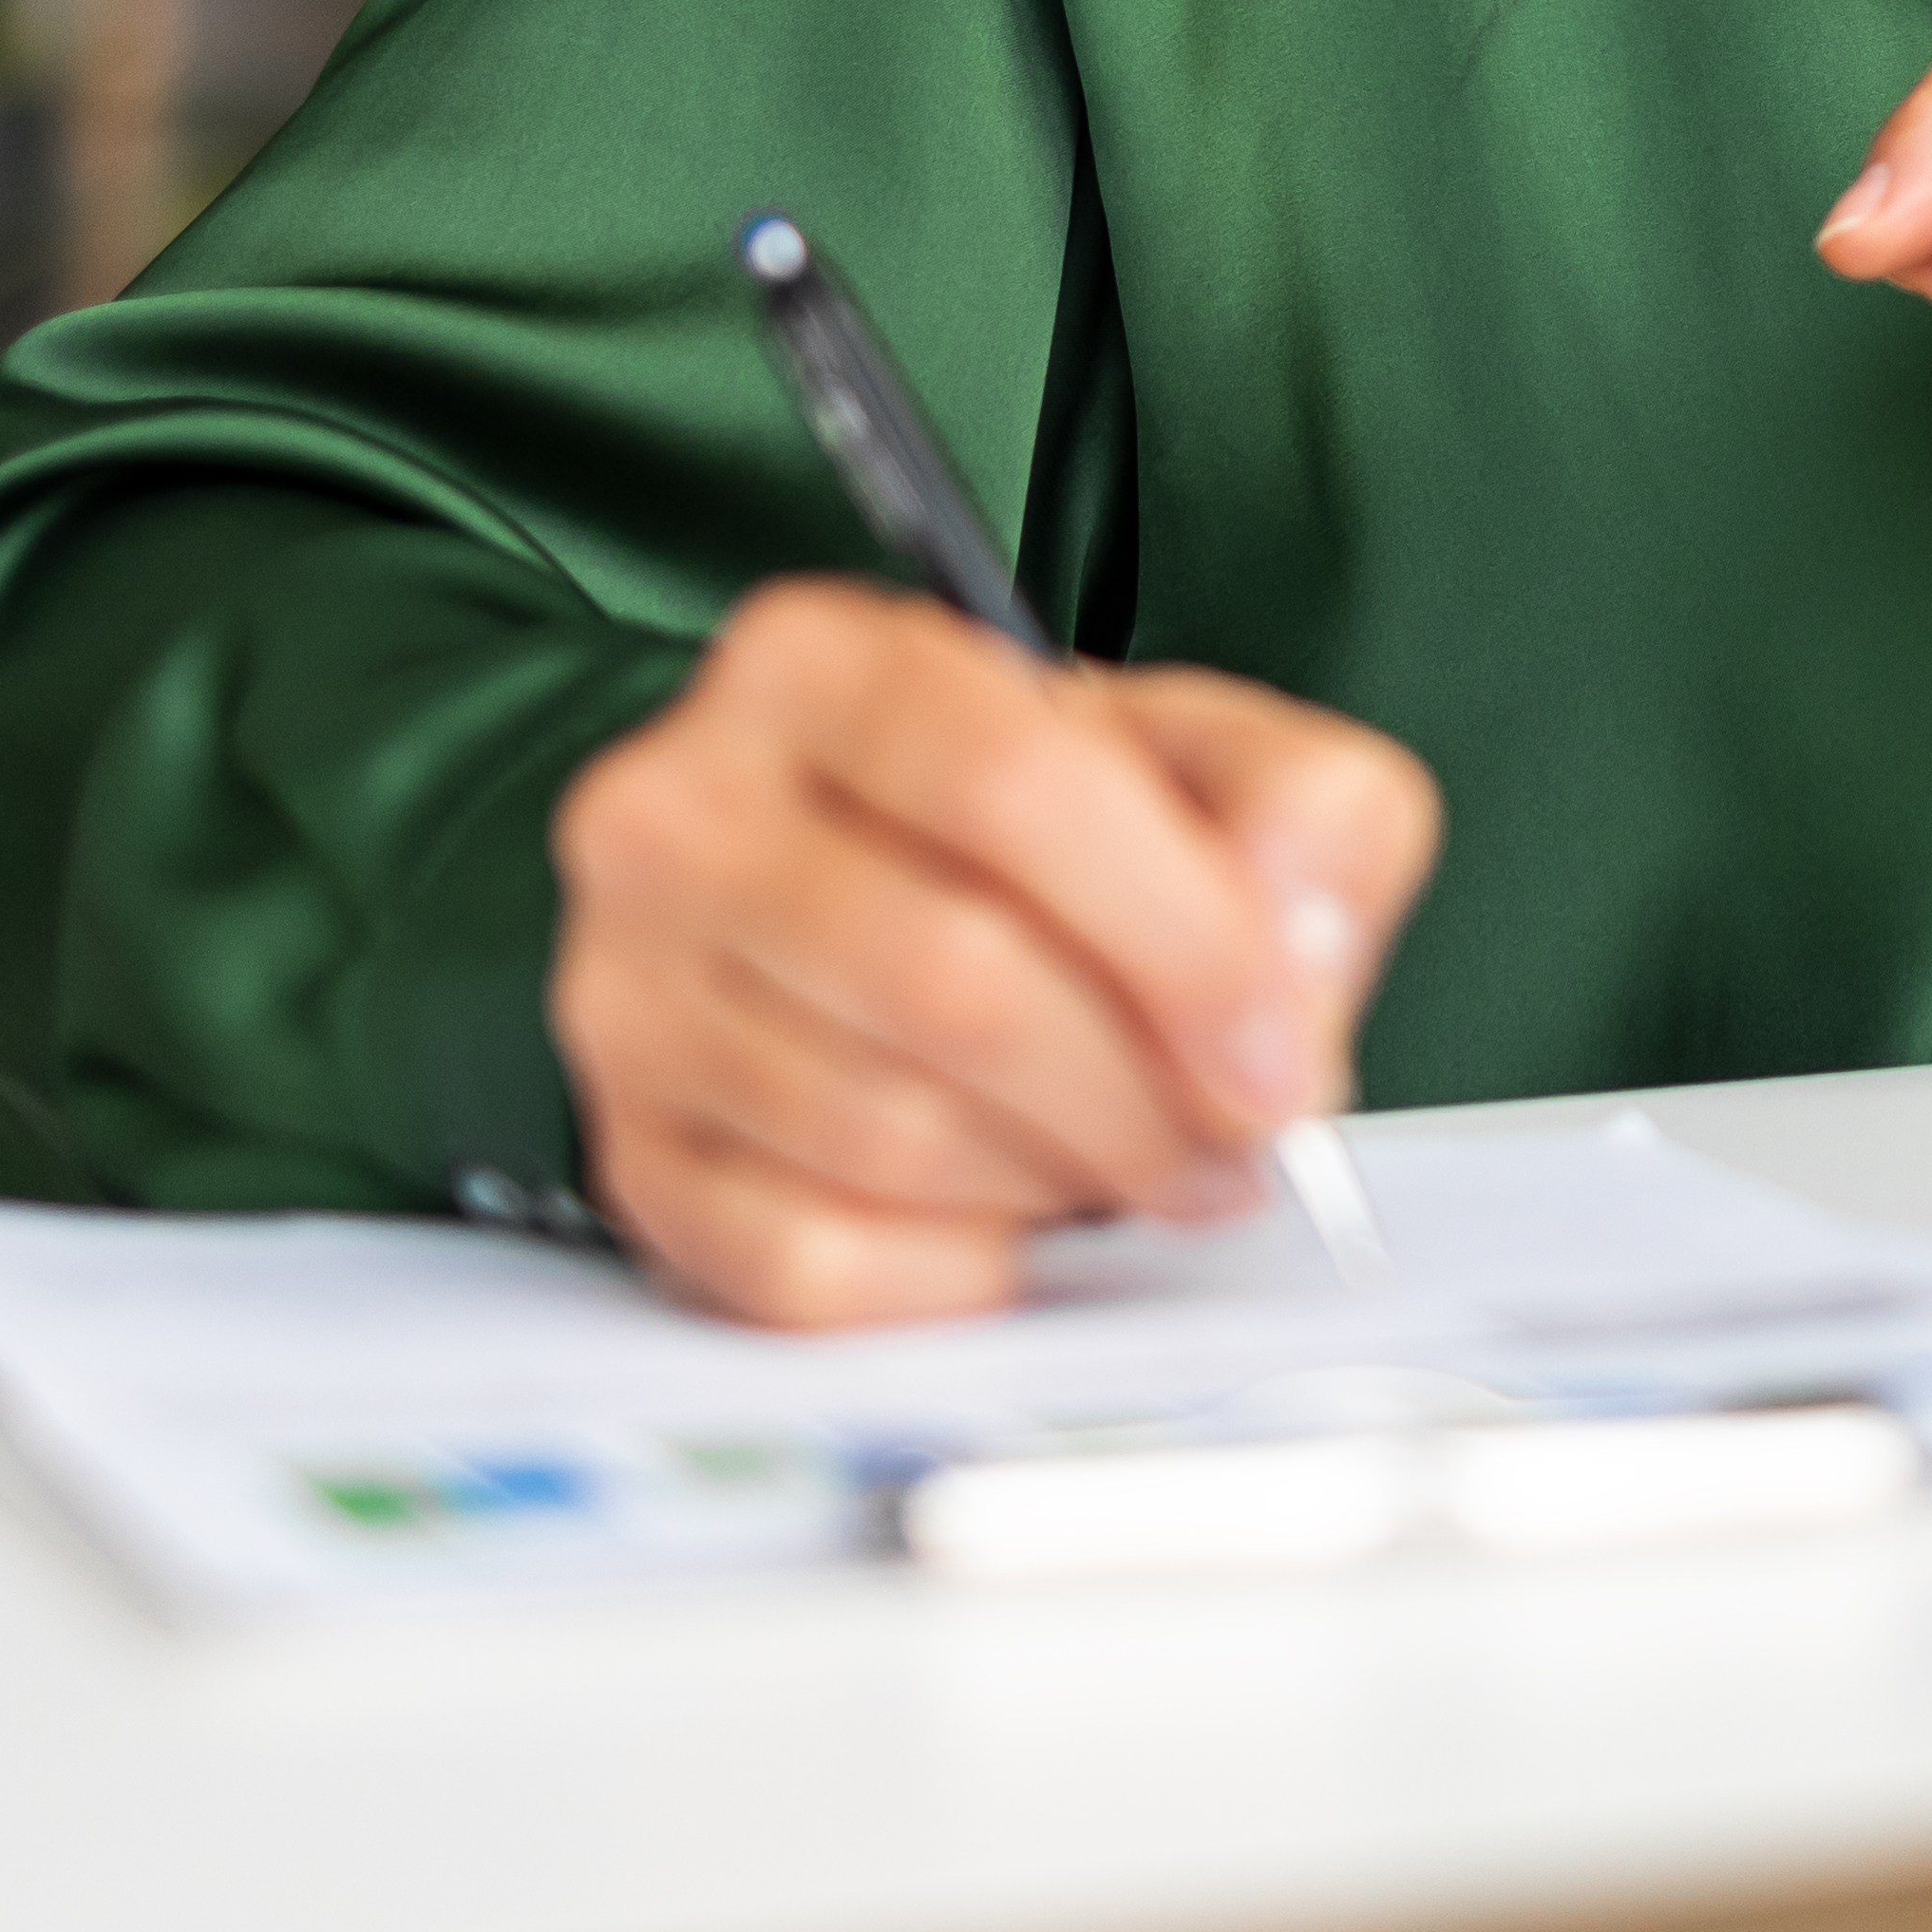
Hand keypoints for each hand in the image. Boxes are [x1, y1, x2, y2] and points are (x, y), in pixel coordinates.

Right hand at [545, 578, 1441, 1328]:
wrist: (866, 894)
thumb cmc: (1040, 832)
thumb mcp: (1209, 760)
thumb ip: (1304, 817)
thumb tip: (1296, 959)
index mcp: (821, 662)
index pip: (1011, 784)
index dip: (1179, 942)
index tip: (1280, 1057)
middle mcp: (680, 810)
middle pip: (948, 982)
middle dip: (1137, 1098)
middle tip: (1234, 1143)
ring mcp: (627, 990)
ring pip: (883, 1136)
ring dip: (1060, 1179)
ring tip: (1131, 1156)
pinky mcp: (628, 1152)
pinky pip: (806, 1261)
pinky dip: (951, 1268)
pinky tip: (1007, 1212)